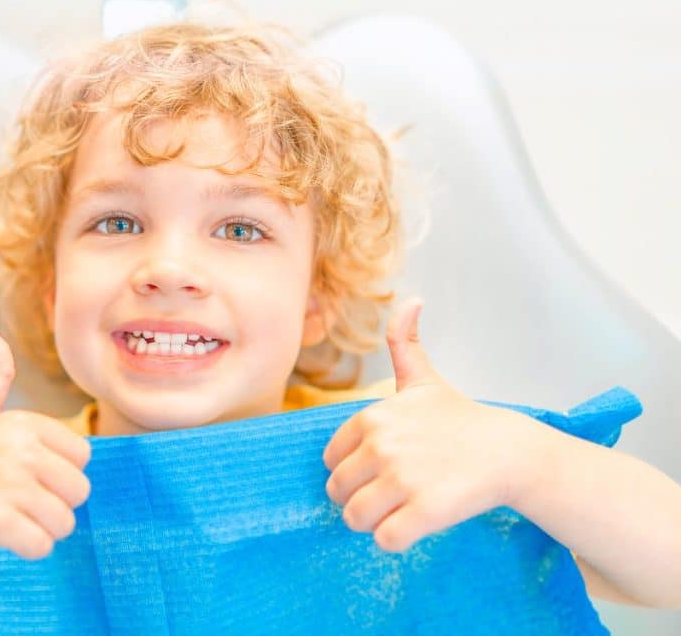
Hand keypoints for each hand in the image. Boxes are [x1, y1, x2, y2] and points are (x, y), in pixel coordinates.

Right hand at [0, 331, 91, 558]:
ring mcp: (11, 485)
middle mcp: (22, 450)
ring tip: (15, 522)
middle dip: (57, 504)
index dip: (62, 474)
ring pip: (64, 521)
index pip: (82, 456)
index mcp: (24, 423)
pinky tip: (6, 539)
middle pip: (80, 490)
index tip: (32, 478)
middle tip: (24, 505)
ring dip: (44, 530)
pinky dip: (29, 549)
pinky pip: (43, 545)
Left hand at [322, 297, 537, 552]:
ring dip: (374, 523)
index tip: (380, 469)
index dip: (352, 470)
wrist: (510, 452)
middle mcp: (382, 446)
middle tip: (391, 495)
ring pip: (355, 518)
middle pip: (338, 491)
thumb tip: (412, 300)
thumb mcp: (425, 379)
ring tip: (400, 511)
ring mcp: (403, 479)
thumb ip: (404, 342)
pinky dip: (394, 541)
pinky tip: (414, 526)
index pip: (331, 460)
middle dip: (359, 499)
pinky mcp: (425, 510)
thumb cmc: (460, 419)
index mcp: (372, 418)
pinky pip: (385, 540)